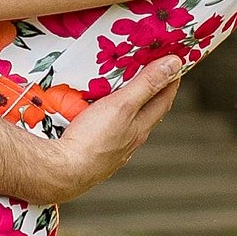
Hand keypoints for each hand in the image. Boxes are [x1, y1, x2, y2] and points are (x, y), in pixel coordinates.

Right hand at [27, 56, 183, 203]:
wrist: (62, 171)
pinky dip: (106, 119)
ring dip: (126, 107)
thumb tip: (174, 65)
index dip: (170, 81)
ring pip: (125, 124)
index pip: (163, 101)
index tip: (174, 64)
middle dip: (150, 93)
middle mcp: (130, 141)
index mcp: (140, 128)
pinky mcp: (93, 154)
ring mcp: (112, 150)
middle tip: (149, 72)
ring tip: (119, 91)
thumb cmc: (93, 140)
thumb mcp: (122, 104)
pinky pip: (105, 132)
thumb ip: (146, 84)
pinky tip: (94, 116)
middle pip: (146, 113)